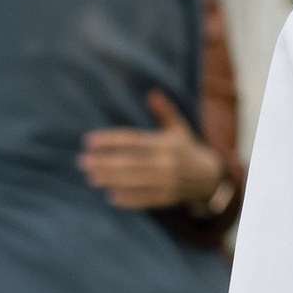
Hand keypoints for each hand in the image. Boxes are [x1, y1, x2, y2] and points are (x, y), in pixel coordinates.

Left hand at [78, 89, 229, 215]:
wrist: (210, 178)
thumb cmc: (187, 150)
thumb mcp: (179, 129)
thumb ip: (165, 112)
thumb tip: (154, 93)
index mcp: (166, 143)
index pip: (133, 140)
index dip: (110, 140)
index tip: (89, 141)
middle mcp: (167, 162)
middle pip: (131, 161)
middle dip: (105, 162)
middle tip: (82, 161)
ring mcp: (169, 181)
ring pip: (136, 181)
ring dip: (112, 179)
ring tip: (91, 177)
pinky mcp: (169, 197)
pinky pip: (147, 199)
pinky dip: (130, 199)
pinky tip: (111, 197)